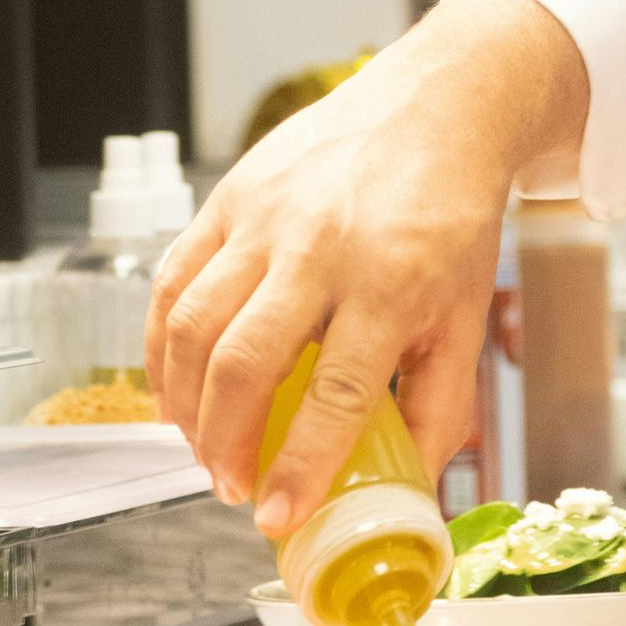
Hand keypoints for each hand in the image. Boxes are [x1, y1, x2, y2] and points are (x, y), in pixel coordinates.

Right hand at [144, 0, 586, 538]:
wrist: (438, 110)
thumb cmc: (451, 216)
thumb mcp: (466, 313)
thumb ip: (440, 405)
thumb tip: (414, 487)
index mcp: (392, 284)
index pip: (337, 394)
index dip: (301, 466)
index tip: (276, 516)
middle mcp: (322, 250)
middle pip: (246, 363)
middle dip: (226, 443)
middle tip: (231, 486)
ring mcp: (268, 219)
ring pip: (194, 325)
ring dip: (185, 404)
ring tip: (202, 448)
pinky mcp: (230, 197)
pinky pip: (173, 281)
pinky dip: (159, 345)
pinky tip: (174, 388)